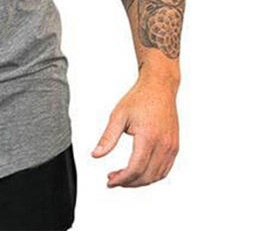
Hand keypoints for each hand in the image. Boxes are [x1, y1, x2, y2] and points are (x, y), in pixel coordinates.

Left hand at [91, 73, 178, 187]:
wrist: (159, 87)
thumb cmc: (139, 98)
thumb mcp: (118, 115)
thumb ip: (108, 138)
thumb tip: (95, 155)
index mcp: (148, 137)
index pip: (135, 168)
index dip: (122, 179)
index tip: (109, 181)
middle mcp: (163, 145)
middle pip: (146, 176)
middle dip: (128, 182)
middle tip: (113, 179)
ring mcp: (171, 147)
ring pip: (157, 176)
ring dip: (140, 181)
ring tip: (123, 177)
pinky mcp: (174, 146)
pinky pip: (165, 169)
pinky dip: (152, 176)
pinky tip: (139, 172)